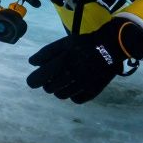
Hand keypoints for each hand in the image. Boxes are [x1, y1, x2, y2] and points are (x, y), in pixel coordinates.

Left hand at [26, 17, 142, 103]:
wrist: (111, 46)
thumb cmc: (84, 43)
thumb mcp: (64, 43)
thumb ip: (46, 53)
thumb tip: (32, 63)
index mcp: (61, 61)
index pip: (38, 79)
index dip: (34, 80)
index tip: (35, 80)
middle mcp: (71, 75)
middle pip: (49, 89)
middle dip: (49, 83)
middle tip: (55, 76)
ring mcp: (82, 85)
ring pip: (61, 96)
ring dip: (60, 90)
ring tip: (66, 81)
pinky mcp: (93, 91)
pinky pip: (76, 100)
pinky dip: (73, 95)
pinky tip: (76, 86)